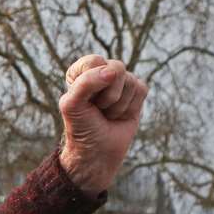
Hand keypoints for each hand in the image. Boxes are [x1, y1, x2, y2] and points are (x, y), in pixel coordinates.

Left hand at [57, 55, 147, 196]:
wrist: (97, 153)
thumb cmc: (81, 128)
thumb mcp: (72, 105)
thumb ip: (85, 83)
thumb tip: (112, 71)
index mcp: (81, 72)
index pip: (94, 61)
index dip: (91, 81)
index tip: (84, 100)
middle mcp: (101, 74)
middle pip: (116, 68)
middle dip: (108, 95)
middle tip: (98, 109)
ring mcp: (120, 83)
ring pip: (130, 80)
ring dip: (118, 105)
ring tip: (108, 115)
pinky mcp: (136, 93)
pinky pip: (141, 89)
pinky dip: (131, 107)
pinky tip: (121, 116)